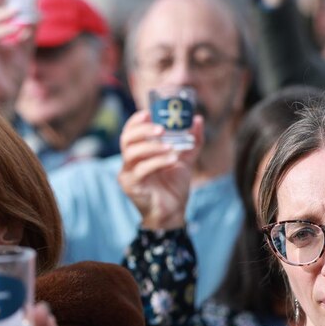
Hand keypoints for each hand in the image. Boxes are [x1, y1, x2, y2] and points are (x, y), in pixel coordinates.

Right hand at [118, 111, 201, 230]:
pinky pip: (142, 169)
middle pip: (127, 140)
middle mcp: (129, 162)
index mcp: (138, 153)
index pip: (130, 132)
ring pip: (132, 153)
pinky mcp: (131, 186)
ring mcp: (128, 174)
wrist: (173, 212)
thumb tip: (197, 119)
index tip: (149, 113)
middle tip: (161, 129)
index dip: (136, 121)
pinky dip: (157, 161)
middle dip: (143, 131)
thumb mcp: (185, 159)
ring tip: (171, 147)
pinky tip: (172, 159)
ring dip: (152, 147)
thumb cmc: (174, 186)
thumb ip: (192, 140)